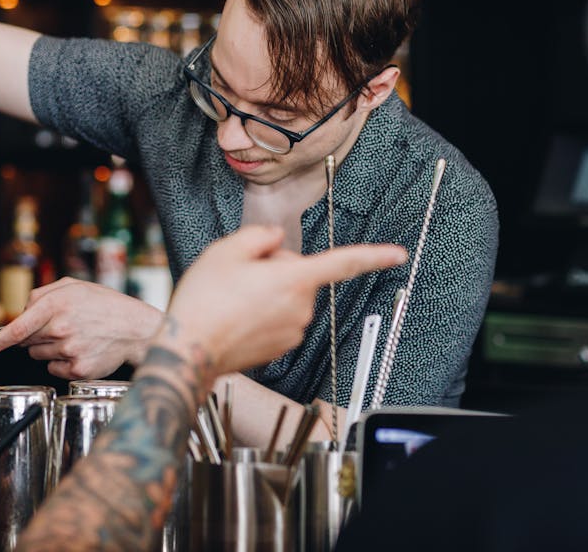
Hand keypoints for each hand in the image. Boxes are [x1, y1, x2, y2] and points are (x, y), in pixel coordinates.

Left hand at [0, 278, 163, 379]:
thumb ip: (42, 294)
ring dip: (49, 348)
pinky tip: (80, 349)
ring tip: (75, 336)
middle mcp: (60, 329)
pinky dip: (62, 361)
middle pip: (26, 341)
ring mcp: (69, 351)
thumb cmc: (105, 305)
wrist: (136, 329)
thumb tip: (21, 312)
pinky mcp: (77, 369)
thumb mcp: (74, 286)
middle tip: (60, 326)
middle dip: (35, 335)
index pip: (17, 328)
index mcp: (56, 306)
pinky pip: (54, 369)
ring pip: (39, 355)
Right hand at [165, 225, 406, 374]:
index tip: (399, 254)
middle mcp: (301, 308)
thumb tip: (274, 241)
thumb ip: (259, 236)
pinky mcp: (281, 348)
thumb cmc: (204, 300)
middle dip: (275, 269)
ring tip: (231, 299)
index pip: (342, 263)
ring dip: (267, 292)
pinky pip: (279, 319)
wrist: (188, 350)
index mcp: (294, 280)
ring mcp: (292, 331)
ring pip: (287, 297)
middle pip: (299, 274)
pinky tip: (235, 316)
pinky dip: (262, 313)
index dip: (373, 256)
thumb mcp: (226, 250)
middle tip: (238, 276)